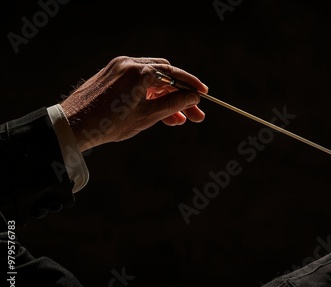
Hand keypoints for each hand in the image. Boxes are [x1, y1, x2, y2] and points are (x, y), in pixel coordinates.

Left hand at [60, 56, 208, 151]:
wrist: (73, 125)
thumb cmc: (109, 123)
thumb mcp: (147, 116)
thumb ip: (173, 104)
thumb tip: (193, 97)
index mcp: (138, 72)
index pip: (173, 74)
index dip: (191, 85)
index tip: (204, 95)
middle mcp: (129, 64)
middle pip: (164, 76)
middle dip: (180, 95)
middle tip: (194, 114)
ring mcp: (119, 68)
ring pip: (152, 80)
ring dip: (166, 98)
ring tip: (178, 120)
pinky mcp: (112, 76)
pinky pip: (139, 82)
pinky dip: (151, 96)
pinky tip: (160, 112)